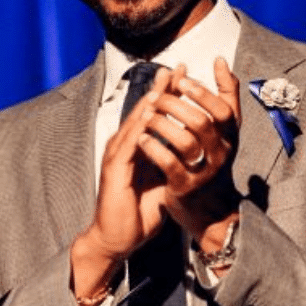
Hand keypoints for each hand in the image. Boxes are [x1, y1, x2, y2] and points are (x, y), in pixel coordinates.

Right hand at [71, 68, 171, 299]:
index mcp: (137, 149)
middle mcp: (124, 147)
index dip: (169, 94)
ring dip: (149, 102)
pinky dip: (139, 128)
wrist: (117, 238)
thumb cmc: (138, 213)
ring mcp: (117, 156)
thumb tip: (191, 152)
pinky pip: (128, 144)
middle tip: (177, 67)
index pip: (153, 114)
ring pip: (134, 122)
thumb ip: (171, 163)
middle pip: (143, 110)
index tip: (186, 75)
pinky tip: (149, 115)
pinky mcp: (114, 169)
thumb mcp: (162, 182)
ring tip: (165, 83)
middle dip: (161, 89)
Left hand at [137, 58, 241, 250]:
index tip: (182, 78)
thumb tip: (220, 60)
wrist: (208, 210)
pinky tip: (141, 138)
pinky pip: (170, 164)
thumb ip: (223, 97)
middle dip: (176, 105)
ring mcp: (204, 172)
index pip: (225, 109)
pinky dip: (154, 148)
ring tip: (146, 116)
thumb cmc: (209, 160)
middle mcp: (221, 154)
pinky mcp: (186, 188)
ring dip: (162, 124)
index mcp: (229, 137)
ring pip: (186, 142)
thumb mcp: (221, 131)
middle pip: (202, 122)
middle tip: (155, 96)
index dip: (205, 92)